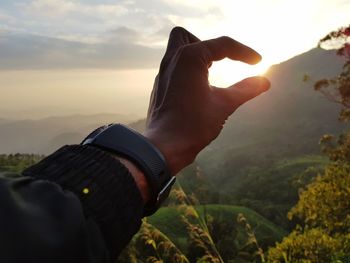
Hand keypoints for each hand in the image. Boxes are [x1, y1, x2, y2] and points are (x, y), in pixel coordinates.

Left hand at [144, 27, 269, 174]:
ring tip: (209, 72)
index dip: (243, 52)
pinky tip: (196, 87)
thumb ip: (245, 89)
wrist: (164, 147)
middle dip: (206, 45)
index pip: (222, 45)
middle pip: (186, 36)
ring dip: (194, 56)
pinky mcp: (160, 86)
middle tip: (220, 62)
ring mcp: (162, 73)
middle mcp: (172, 60)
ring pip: (176, 50)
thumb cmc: (193, 125)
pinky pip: (173, 67)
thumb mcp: (224, 105)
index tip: (257, 61)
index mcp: (189, 58)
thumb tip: (265, 82)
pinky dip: (186, 69)